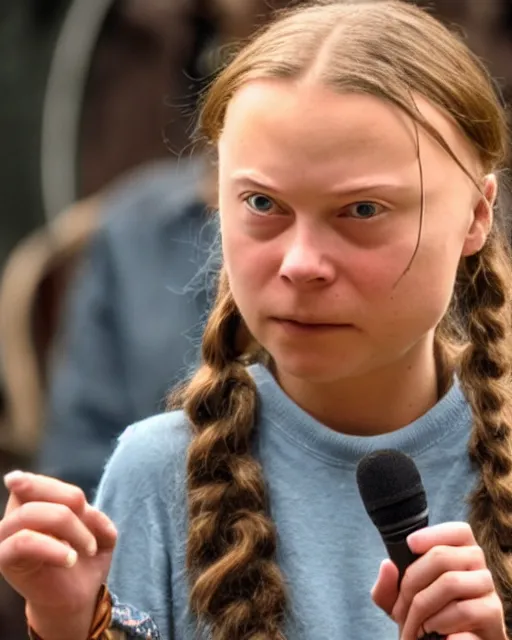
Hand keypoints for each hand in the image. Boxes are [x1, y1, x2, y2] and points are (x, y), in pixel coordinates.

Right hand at [0, 471, 116, 639]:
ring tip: (88, 548)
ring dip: (69, 527)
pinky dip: (52, 547)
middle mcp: (12, 519)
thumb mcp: (99, 531)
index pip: (32, 482)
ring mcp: (5, 540)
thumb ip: (95, 515)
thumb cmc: (84, 558)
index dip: (54, 486)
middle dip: (71, 504)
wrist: (76, 597)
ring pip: (28, 514)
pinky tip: (70, 558)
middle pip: (31, 492)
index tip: (80, 504)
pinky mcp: (5, 562)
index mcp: (31, 505)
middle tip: (91, 533)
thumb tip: (87, 510)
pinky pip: (22, 543)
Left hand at [371, 522, 506, 639]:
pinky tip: (434, 635)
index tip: (409, 544)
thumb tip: (387, 565)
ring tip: (414, 628)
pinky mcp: (493, 617)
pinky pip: (464, 611)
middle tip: (400, 611)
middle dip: (411, 584)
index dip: (433, 533)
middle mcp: (480, 569)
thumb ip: (388, 585)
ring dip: (423, 607)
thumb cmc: (427, 619)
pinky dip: (440, 624)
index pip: (459, 531)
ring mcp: (489, 592)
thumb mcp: (401, 602)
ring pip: (450, 582)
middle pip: (442, 556)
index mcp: (462, 556)